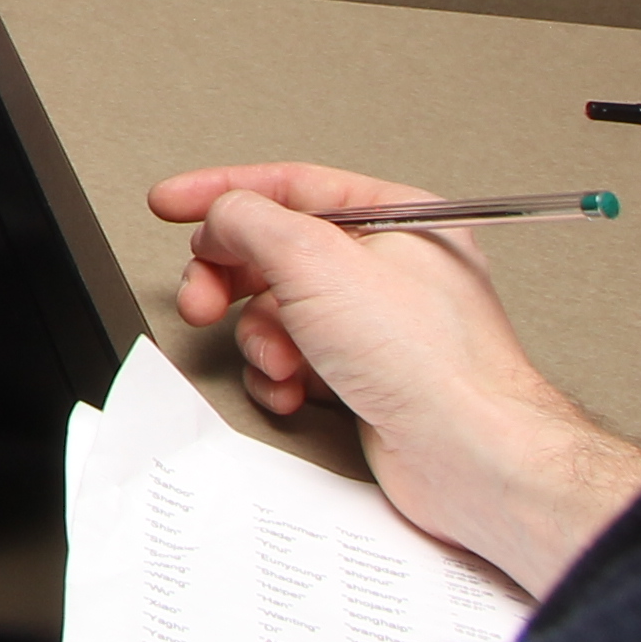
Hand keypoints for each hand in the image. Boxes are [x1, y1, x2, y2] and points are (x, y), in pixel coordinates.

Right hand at [148, 163, 640, 593]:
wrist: (468, 455)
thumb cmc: (427, 361)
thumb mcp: (315, 261)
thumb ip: (251, 221)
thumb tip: (221, 216)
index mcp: (394, 218)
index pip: (292, 186)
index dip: (223, 192)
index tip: (172, 203)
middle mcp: (390, 268)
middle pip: (277, 253)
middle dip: (231, 280)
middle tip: (202, 299)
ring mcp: (379, 326)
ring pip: (280, 313)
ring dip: (262, 340)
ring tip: (279, 359)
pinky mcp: (367, 377)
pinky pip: (299, 361)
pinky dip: (284, 377)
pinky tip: (295, 389)